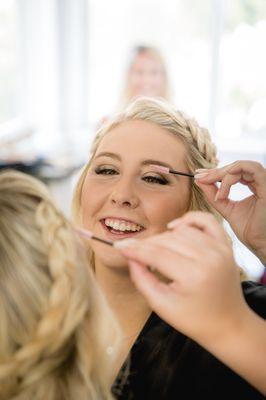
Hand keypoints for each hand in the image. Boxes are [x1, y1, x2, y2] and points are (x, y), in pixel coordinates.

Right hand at [116, 212, 249, 347]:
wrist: (228, 324)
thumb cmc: (194, 319)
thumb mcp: (161, 305)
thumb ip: (141, 278)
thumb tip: (129, 255)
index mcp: (193, 276)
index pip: (156, 254)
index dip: (134, 249)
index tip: (118, 246)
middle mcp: (209, 257)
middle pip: (167, 240)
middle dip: (147, 245)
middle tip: (134, 253)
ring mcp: (220, 249)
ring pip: (182, 230)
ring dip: (164, 237)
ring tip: (156, 250)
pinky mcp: (225, 245)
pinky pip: (206, 220)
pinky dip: (189, 220)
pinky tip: (176, 228)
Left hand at [194, 160, 265, 263]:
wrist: (259, 245)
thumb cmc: (248, 230)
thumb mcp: (226, 207)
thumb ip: (213, 194)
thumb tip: (199, 180)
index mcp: (254, 185)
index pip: (234, 171)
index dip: (215, 172)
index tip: (199, 176)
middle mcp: (261, 182)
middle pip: (236, 167)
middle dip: (215, 172)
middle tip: (200, 177)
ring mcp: (265, 183)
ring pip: (241, 166)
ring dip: (223, 174)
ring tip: (213, 188)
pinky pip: (250, 169)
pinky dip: (233, 176)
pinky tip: (222, 188)